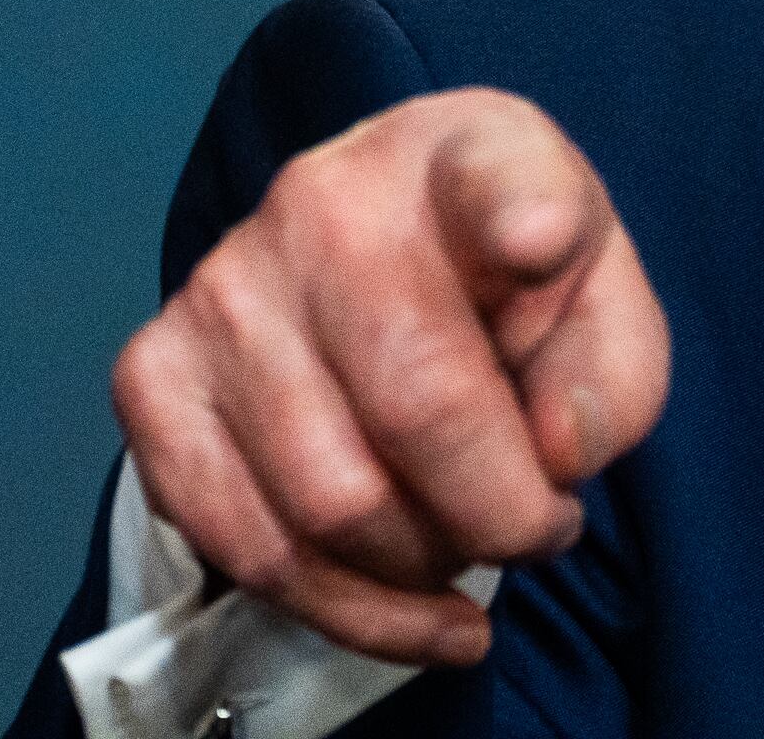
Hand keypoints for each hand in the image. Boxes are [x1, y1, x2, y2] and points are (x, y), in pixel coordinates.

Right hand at [111, 87, 671, 666]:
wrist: (382, 260)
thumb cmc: (506, 288)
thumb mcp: (598, 302)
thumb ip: (610, 374)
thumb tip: (553, 456)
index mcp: (461, 156)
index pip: (494, 176)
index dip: (526, 214)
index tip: (543, 240)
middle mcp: (324, 202)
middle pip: (419, 407)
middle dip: (499, 516)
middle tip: (536, 528)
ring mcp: (223, 288)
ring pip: (329, 505)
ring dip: (420, 568)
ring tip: (462, 547)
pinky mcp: (154, 375)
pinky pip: (244, 545)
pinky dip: (342, 608)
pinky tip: (405, 603)